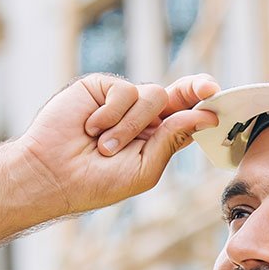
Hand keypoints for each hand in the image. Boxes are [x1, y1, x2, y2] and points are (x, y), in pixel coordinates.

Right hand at [10, 73, 220, 218]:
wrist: (52, 174)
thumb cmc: (96, 182)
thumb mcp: (144, 168)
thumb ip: (172, 140)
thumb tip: (204, 115)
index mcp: (156, 137)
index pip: (186, 116)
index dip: (203, 106)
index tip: (216, 101)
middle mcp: (142, 116)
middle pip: (178, 93)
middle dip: (195, 89)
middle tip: (206, 90)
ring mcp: (122, 101)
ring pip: (153, 96)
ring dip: (131, 126)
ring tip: (105, 146)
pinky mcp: (101, 87)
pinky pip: (124, 90)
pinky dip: (111, 114)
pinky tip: (91, 129)